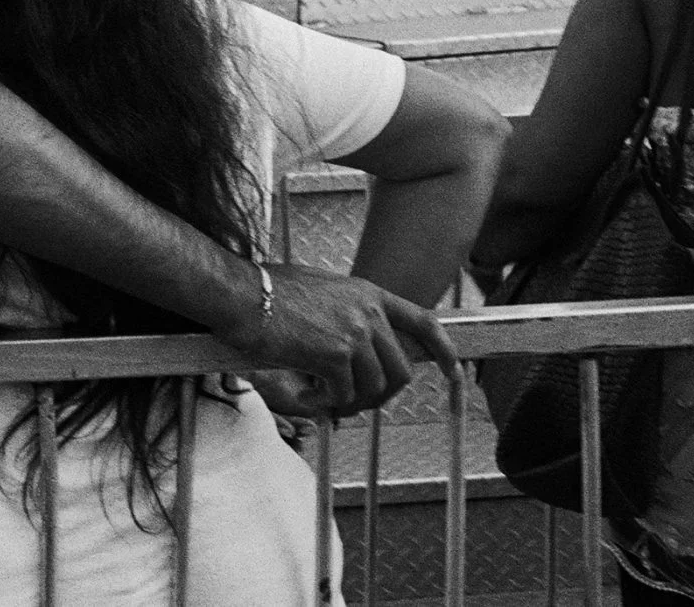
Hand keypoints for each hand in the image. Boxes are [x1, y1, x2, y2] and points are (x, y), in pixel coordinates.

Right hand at [217, 264, 454, 417]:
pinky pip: (342, 394)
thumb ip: (345, 313)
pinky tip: (306, 394)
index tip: (453, 371)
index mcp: (367, 293)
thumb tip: (352, 349)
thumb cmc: (265, 290)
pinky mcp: (333, 355)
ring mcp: (353, 333)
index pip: (423, 321)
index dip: (444, 349)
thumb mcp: (319, 290)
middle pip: (400, 370)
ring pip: (373, 388)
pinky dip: (325, 402)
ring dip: (351, 402)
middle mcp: (367, 312)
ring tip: (323, 399)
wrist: (239, 293)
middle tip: (354, 402)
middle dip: (381, 395)